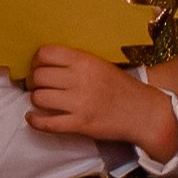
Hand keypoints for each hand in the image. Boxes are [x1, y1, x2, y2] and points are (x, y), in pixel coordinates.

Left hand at [25, 45, 168, 147]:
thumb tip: (44, 64)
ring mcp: (80, 103)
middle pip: (38, 76)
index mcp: (85, 61)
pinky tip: (33, 118)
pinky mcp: (80, 124)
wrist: (144, 113)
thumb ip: (75, 62)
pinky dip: (35, 121)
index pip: (45, 54)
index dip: (36, 62)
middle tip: (38, 87)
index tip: (38, 68)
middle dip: (33, 82)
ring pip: (39, 98)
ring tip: (42, 102)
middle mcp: (80, 79)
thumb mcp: (100, 65)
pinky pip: (47, 123)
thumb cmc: (121, 88)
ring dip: (36, 101)